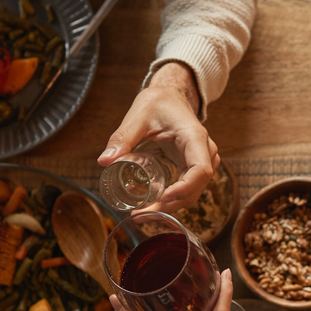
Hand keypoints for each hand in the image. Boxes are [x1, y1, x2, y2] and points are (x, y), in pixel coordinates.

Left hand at [97, 62, 219, 212]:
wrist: (172, 96)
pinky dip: (173, 199)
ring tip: (143, 213)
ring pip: (194, 192)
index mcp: (195, 138)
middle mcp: (205, 152)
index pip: (201, 170)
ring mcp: (203, 161)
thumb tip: (104, 160)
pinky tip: (153, 205)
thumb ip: (122, 137)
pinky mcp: (194, 167)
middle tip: (141, 214)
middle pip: (196, 188)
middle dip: (171, 205)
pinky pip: (189, 188)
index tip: (163, 199)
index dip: (185, 188)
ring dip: (171, 206)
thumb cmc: (159, 102)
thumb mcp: (138, 116)